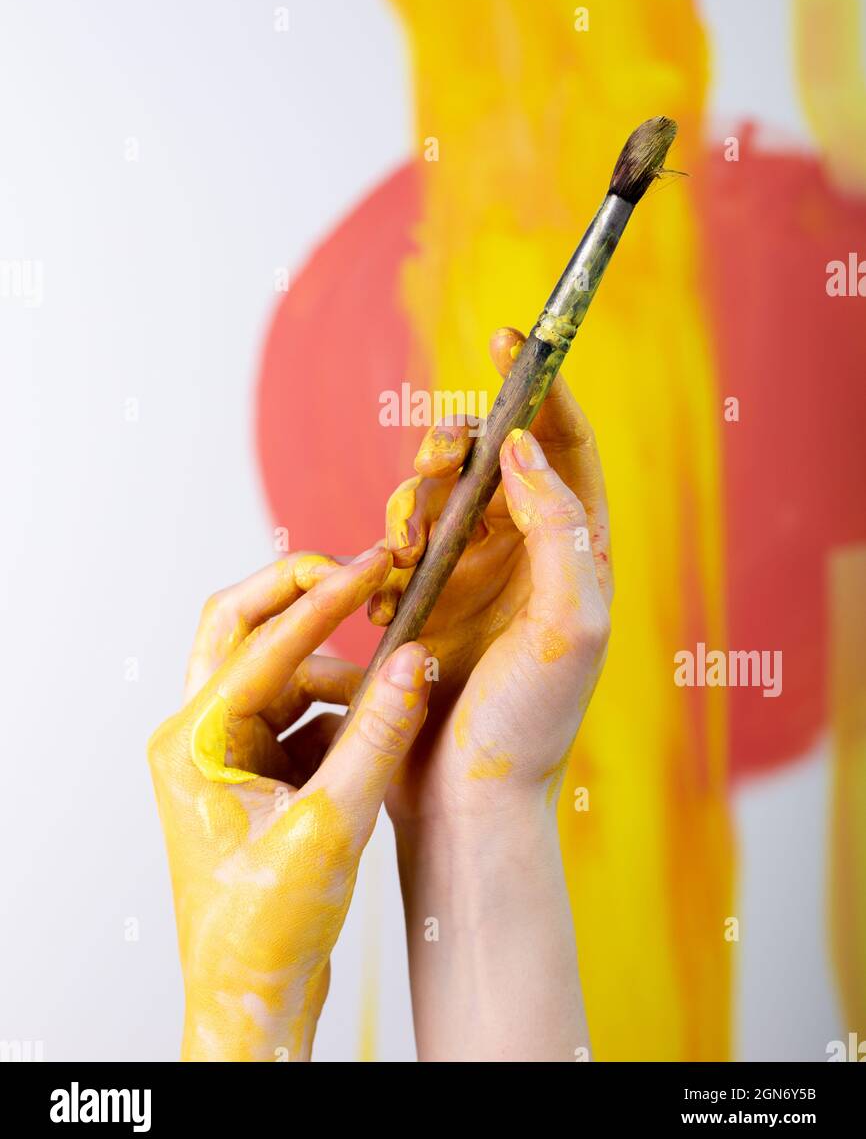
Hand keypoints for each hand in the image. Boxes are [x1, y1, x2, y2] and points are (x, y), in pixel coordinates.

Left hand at [148, 546, 431, 1061]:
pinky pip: (299, 711)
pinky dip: (339, 708)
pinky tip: (382, 722)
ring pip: (277, 668)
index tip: (375, 567)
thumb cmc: (268, 926)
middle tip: (363, 572)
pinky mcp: (256, 768)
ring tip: (394, 679)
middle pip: (241, 627)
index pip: (262, 645)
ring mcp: (226, 750)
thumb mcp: (332, 824)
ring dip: (333, 665)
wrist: (255, 995)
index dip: (325, 602)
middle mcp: (198, 734)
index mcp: (193, 741)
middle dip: (301, 595)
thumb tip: (415, 660)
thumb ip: (376, 736)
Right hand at [375, 326, 612, 827]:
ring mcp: (470, 574)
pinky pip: (394, 542)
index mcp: (574, 550)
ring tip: (404, 554)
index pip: (565, 445)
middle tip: (431, 463)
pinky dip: (382, 551)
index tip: (507, 339)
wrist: (466, 800)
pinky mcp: (421, 599)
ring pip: (434, 494)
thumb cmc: (530, 723)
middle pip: (487, 457)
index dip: (541, 387)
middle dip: (453, 444)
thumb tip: (521, 447)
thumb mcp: (569, 622)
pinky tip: (385, 595)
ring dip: (412, 504)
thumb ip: (554, 527)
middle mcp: (525, 553)